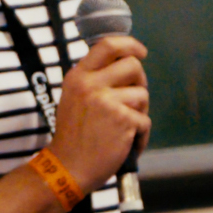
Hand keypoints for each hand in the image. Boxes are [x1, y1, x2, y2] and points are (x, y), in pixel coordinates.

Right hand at [48, 35, 148, 193]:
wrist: (67, 168)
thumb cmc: (73, 136)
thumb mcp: (74, 98)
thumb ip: (94, 80)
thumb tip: (127, 66)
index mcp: (78, 76)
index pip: (107, 44)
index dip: (129, 45)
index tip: (140, 52)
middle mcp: (91, 84)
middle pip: (133, 65)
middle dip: (140, 81)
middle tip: (134, 99)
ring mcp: (107, 102)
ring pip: (142, 94)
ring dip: (140, 112)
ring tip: (124, 128)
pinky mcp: (123, 120)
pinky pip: (145, 120)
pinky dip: (140, 136)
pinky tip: (126, 145)